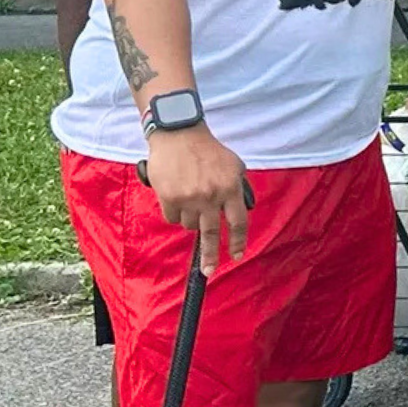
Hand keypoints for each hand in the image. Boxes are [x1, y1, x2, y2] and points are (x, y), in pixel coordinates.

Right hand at [142, 126, 250, 271]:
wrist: (179, 135)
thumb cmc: (209, 150)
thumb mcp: (233, 166)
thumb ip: (236, 188)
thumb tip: (238, 210)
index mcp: (230, 188)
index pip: (238, 222)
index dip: (238, 241)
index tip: (237, 255)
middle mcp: (211, 196)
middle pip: (212, 233)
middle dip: (211, 255)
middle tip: (209, 271)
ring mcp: (190, 198)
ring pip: (189, 225)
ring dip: (190, 219)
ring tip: (190, 199)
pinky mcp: (169, 197)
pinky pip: (173, 217)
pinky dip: (175, 212)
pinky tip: (175, 195)